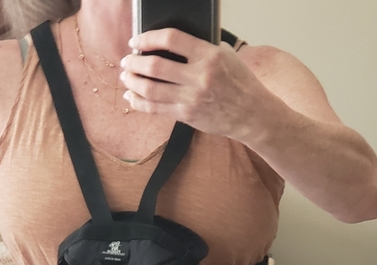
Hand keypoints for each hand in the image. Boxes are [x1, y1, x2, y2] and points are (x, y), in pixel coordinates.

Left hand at [120, 28, 268, 139]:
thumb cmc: (239, 82)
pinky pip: (154, 108)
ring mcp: (191, 98)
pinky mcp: (186, 115)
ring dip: (132, 82)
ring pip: (150, 89)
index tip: (136, 41)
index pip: (171, 39)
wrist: (250, 114)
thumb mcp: (226, 56)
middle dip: (134, 62)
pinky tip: (131, 96)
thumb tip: (170, 44)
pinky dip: (138, 102)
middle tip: (127, 60)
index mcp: (209, 55)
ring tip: (126, 77)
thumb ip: (200, 48)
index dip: (148, 38)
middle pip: (155, 67)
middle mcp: (199, 77)